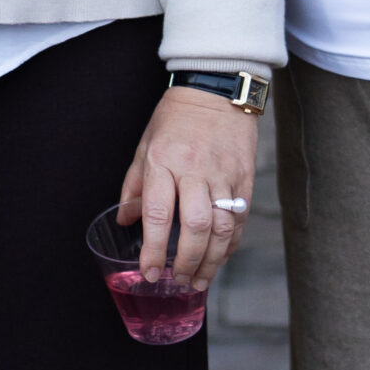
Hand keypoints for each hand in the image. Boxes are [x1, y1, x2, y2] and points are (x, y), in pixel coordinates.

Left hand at [117, 87, 258, 289]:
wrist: (216, 89)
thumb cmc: (175, 118)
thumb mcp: (145, 145)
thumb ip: (134, 186)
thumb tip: (125, 221)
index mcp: (163, 162)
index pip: (158, 214)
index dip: (154, 250)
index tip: (150, 272)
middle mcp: (194, 170)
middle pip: (194, 226)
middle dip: (187, 261)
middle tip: (178, 280)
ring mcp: (223, 174)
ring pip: (221, 228)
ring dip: (211, 260)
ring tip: (200, 279)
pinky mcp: (244, 177)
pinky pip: (239, 219)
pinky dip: (230, 244)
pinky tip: (220, 258)